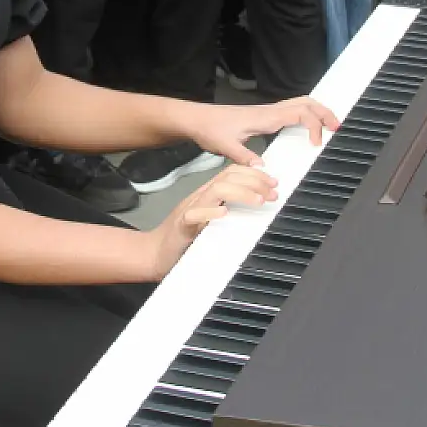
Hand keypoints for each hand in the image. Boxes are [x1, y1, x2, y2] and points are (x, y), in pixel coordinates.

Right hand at [145, 166, 278, 279]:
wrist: (153, 253)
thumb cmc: (183, 239)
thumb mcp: (210, 219)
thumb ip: (227, 208)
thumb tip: (256, 203)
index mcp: (208, 194)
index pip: (232, 172)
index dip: (254, 173)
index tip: (273, 183)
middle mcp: (200, 197)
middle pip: (227, 176)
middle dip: (254, 180)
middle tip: (272, 192)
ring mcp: (190, 210)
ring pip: (216, 190)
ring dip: (241, 193)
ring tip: (258, 200)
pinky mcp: (181, 227)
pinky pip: (194, 215)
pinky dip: (210, 213)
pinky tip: (224, 214)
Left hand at [185, 96, 339, 165]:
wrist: (197, 119)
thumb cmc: (210, 129)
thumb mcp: (225, 146)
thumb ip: (243, 157)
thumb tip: (262, 169)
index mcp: (265, 116)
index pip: (300, 113)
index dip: (315, 126)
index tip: (318, 144)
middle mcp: (270, 111)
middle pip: (306, 102)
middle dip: (325, 112)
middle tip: (338, 128)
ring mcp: (268, 112)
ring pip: (300, 103)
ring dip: (317, 111)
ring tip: (330, 126)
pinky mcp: (264, 116)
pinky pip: (291, 110)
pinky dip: (306, 115)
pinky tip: (308, 128)